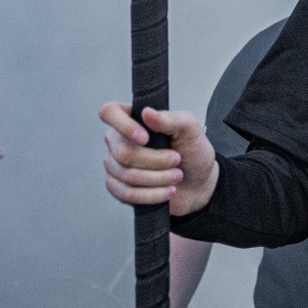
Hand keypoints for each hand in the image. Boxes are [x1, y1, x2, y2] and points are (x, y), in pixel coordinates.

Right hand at [101, 102, 217, 216]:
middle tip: (177, 160)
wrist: (198, 182)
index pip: (110, 112)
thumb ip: (170, 119)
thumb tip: (147, 112)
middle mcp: (118, 140)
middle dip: (157, 160)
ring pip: (127, 175)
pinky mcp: (117, 187)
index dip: (124, 126)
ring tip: (177, 176)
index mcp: (132, 118)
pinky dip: (151, 195)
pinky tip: (167, 191)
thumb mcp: (190, 130)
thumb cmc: (192, 151)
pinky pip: (126, 194)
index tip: (146, 139)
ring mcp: (115, 164)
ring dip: (158, 178)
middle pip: (124, 152)